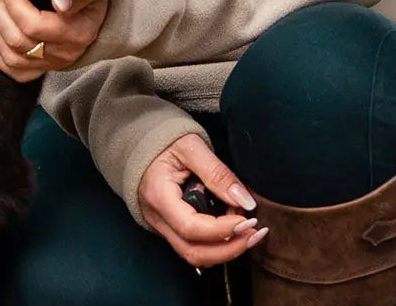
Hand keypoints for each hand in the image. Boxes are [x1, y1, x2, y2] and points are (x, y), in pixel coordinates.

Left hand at [0, 0, 108, 81]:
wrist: (102, 24)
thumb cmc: (94, 1)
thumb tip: (59, 0)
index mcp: (77, 33)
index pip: (34, 25)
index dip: (14, 2)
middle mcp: (63, 53)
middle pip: (17, 40)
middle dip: (0, 10)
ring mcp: (51, 65)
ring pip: (11, 56)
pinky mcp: (41, 70)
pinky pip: (13, 71)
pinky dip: (0, 52)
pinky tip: (1, 31)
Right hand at [138, 133, 266, 268]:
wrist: (139, 142)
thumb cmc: (163, 141)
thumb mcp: (191, 147)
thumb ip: (217, 173)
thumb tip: (245, 202)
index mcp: (158, 195)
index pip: (191, 227)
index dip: (222, 230)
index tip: (248, 219)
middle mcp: (157, 218)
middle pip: (193, 252)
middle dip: (229, 249)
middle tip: (255, 233)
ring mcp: (161, 226)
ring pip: (193, 255)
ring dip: (225, 250)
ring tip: (249, 232)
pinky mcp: (168, 228)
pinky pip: (192, 246)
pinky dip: (216, 244)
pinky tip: (233, 229)